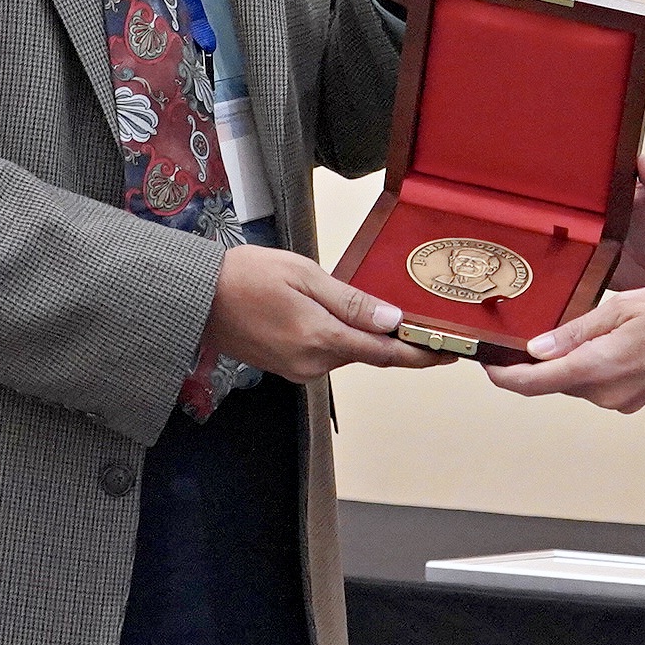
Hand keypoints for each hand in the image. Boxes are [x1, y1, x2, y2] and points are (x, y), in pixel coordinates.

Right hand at [203, 245, 447, 380]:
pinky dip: (340, 338)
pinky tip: (339, 317)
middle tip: (423, 321)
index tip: (448, 353)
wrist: (196, 298)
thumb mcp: (304, 276)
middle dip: (394, 340)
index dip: (420, 355)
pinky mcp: (286, 367)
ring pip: (346, 353)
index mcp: (321, 339)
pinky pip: (325, 353)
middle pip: (368, 354)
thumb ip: (351, 301)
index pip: (385, 354)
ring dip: (364, 336)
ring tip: (381, 312)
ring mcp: (298, 369)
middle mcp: (313, 363)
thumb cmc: (247, 276)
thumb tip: (392, 319)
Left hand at [482, 276, 644, 413]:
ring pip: (579, 381)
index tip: (487, 362)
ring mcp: (627, 399)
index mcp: (600, 369)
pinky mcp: (641, 395)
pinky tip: (600, 335)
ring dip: (565, 360)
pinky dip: (590, 363)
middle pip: (554, 382)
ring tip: (563, 325)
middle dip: (534, 362)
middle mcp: (610, 394)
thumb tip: (537, 348)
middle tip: (520, 331)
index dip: (503, 376)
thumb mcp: (624, 306)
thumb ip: (577, 330)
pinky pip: (602, 381)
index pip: (534, 384)